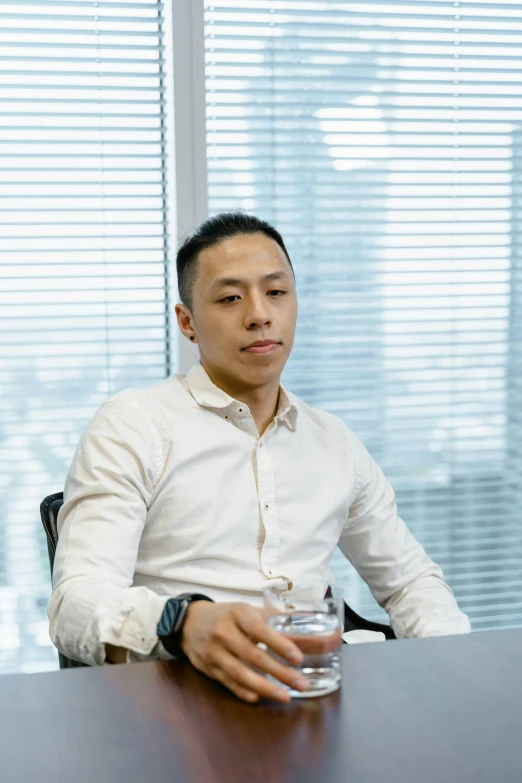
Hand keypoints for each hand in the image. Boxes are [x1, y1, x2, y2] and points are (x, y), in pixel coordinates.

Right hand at [181, 601, 308, 703]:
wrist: (188, 622)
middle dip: (279, 672)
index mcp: (238, 614)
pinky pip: (227, 682)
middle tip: (301, 684)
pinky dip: (242, 691)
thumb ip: (276, 621)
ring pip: (240, 673)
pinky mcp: (208, 668)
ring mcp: (214, 652)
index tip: (298, 658)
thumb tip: (310, 632)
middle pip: (253, 656)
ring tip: (285, 696)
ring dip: (265, 687)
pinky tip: (257, 698)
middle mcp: (224, 632)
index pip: (260, 630)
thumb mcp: (248, 611)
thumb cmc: (227, 615)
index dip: (279, 644)